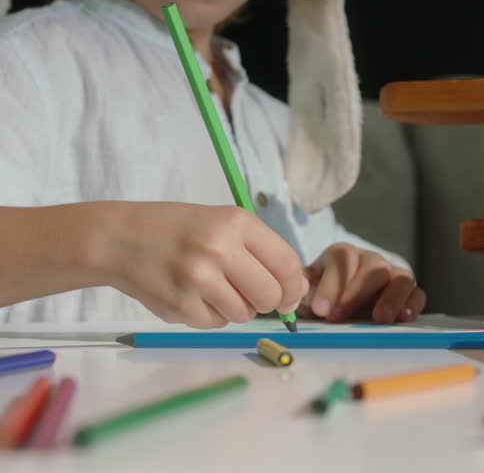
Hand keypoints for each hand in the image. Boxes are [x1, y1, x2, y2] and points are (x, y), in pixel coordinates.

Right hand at [101, 202, 307, 328]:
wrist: (120, 238)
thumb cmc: (181, 230)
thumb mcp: (225, 225)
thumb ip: (265, 253)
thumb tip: (299, 288)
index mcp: (236, 223)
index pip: (287, 265)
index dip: (294, 286)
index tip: (288, 293)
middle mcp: (218, 249)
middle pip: (270, 296)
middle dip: (269, 302)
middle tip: (252, 294)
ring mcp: (196, 280)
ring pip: (244, 314)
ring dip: (238, 308)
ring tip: (215, 288)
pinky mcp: (179, 307)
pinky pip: (217, 323)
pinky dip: (212, 315)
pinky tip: (194, 295)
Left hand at [300, 243, 425, 323]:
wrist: (342, 301)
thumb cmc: (323, 295)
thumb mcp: (308, 290)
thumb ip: (304, 289)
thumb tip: (301, 290)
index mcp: (343, 255)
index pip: (342, 259)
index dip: (332, 284)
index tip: (320, 310)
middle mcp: (371, 260)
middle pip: (373, 268)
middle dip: (356, 295)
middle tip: (341, 319)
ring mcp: (393, 274)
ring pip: (400, 278)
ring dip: (391, 298)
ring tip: (380, 319)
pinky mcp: (408, 292)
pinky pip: (417, 294)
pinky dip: (412, 304)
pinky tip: (403, 318)